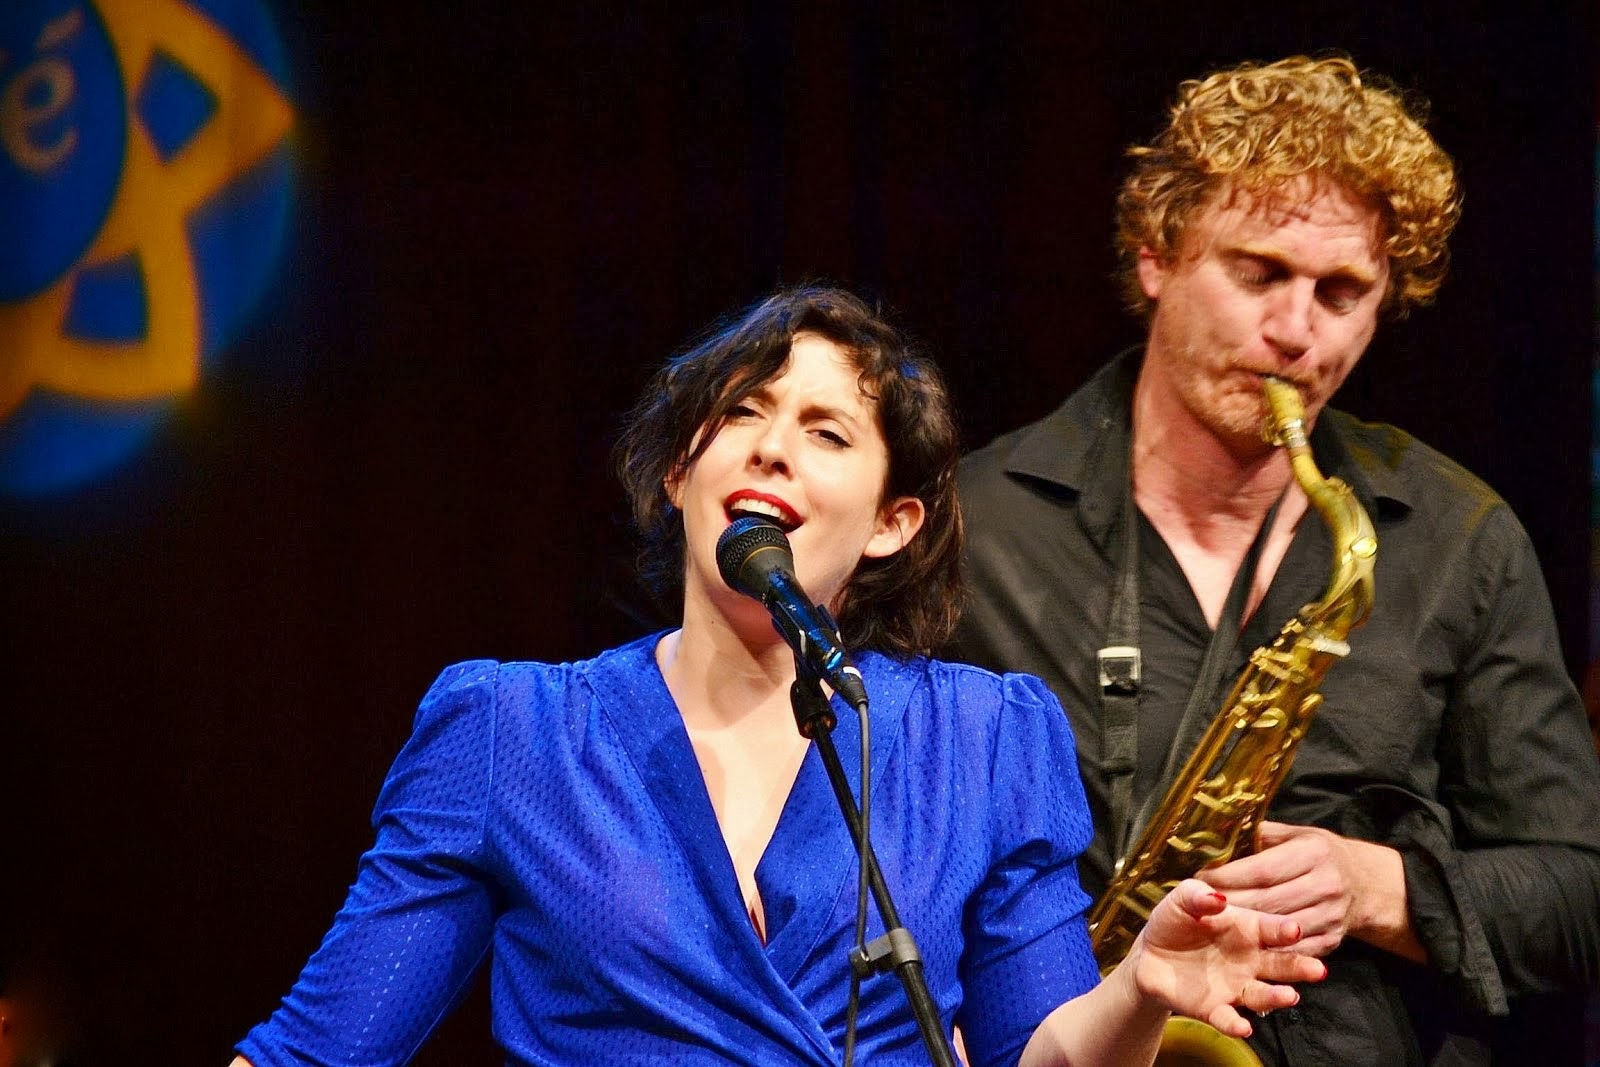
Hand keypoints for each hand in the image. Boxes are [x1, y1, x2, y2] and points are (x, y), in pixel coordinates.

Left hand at [1129, 879, 1325, 1039]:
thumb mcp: (1183, 900)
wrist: (1150, 955)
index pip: (1271, 928)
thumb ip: (1198, 895)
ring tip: (1289, 996)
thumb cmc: (1175, 921)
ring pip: (1262, 994)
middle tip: (1317, 970)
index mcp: (1246, 929)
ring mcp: (1236, 986)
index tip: (1295, 930)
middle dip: (1300, 967)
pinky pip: (1228, 1018)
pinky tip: (1243, 1026)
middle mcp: (1250, 960)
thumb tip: (1217, 897)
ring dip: (1276, 997)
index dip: (1283, 929)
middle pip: (1281, 965)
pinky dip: (1235, 1024)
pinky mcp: (1215, 1009)